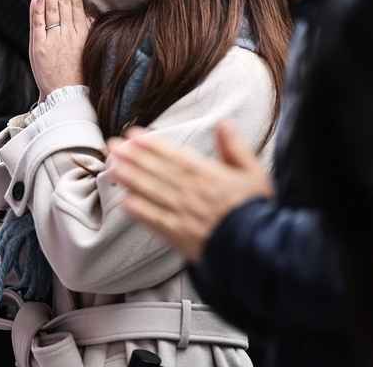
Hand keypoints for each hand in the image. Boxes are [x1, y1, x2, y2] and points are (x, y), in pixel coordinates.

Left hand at [29, 0, 91, 99]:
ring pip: (52, 8)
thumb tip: (91, 14)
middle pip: (65, 1)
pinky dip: (37, 9)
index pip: (76, 3)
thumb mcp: (88, 49)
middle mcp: (69, 33)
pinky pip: (39, 24)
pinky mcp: (40, 47)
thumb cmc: (79, 75)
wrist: (68, 96)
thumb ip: (88, 30)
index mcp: (81, 33)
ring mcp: (54, 39)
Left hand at [108, 121, 273, 262]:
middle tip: (112, 145)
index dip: (151, 144)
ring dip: (130, 179)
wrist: (259, 249)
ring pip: (151, 193)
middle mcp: (191, 193)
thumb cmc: (256, 209)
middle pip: (156, 171)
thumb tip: (224, 123)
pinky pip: (156, 222)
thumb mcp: (253, 173)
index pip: (173, 155)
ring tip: (112, 167)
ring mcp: (184, 215)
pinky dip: (140, 212)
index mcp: (208, 175)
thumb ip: (235, 148)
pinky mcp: (180, 237)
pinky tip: (124, 203)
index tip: (132, 135)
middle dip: (132, 157)